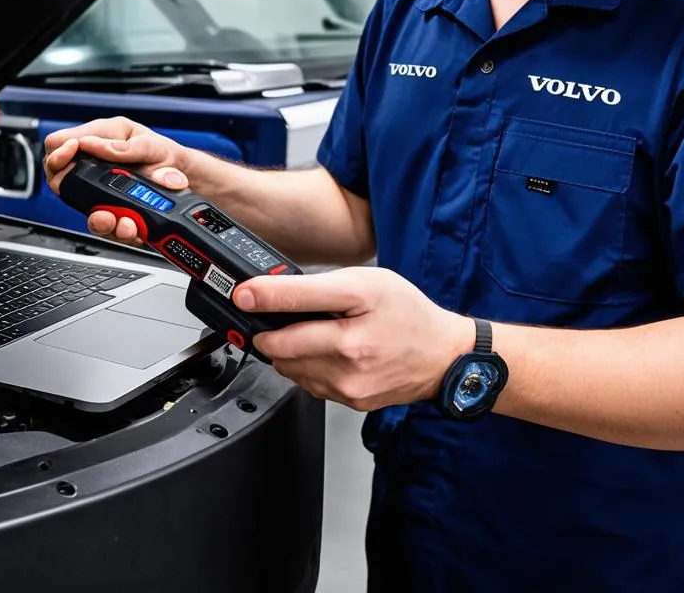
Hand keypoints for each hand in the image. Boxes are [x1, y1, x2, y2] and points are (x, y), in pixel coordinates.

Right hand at [42, 116, 191, 244]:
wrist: (188, 180)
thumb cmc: (167, 156)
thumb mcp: (152, 145)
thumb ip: (125, 147)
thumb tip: (93, 145)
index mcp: (101, 140)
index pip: (59, 142)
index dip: (58, 149)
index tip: (70, 151)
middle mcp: (96, 167)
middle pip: (59, 178)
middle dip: (69, 188)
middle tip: (87, 188)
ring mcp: (103, 191)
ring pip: (83, 209)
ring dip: (98, 217)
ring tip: (112, 216)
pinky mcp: (114, 212)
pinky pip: (107, 227)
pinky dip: (118, 230)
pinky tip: (131, 227)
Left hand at [235, 267, 474, 411]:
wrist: (441, 356)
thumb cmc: (406, 313)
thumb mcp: (366, 282)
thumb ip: (318, 287)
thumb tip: (274, 292)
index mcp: (355, 318)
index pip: (295, 304)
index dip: (262, 297)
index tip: (242, 294)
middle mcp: (350, 355)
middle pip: (281, 346)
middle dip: (270, 331)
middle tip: (274, 317)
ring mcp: (348, 384)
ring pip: (290, 368)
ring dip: (287, 352)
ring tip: (313, 333)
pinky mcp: (349, 402)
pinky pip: (308, 383)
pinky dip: (306, 367)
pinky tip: (327, 353)